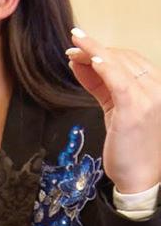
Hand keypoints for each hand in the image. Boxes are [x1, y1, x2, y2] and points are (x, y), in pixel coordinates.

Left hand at [66, 28, 160, 193]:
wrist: (141, 178)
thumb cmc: (129, 146)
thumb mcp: (115, 109)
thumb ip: (99, 85)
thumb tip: (79, 63)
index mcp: (156, 88)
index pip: (130, 59)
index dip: (104, 50)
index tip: (82, 46)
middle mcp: (158, 90)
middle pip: (123, 58)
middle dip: (94, 50)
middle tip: (73, 48)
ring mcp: (150, 99)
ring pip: (118, 64)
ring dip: (92, 53)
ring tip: (73, 49)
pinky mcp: (135, 109)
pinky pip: (117, 80)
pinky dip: (102, 66)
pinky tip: (88, 59)